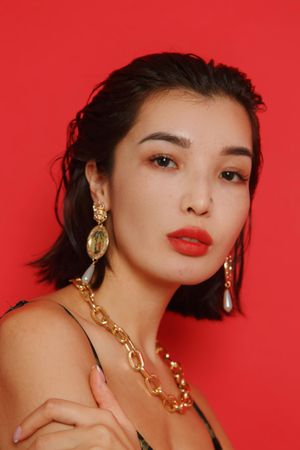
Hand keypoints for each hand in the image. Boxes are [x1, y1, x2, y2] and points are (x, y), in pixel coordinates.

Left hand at [13, 365, 139, 448]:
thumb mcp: (123, 427)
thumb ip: (107, 399)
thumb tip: (94, 370)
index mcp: (101, 416)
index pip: (54, 408)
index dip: (30, 420)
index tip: (18, 434)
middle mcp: (98, 430)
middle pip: (45, 439)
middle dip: (29, 447)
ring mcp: (95, 449)